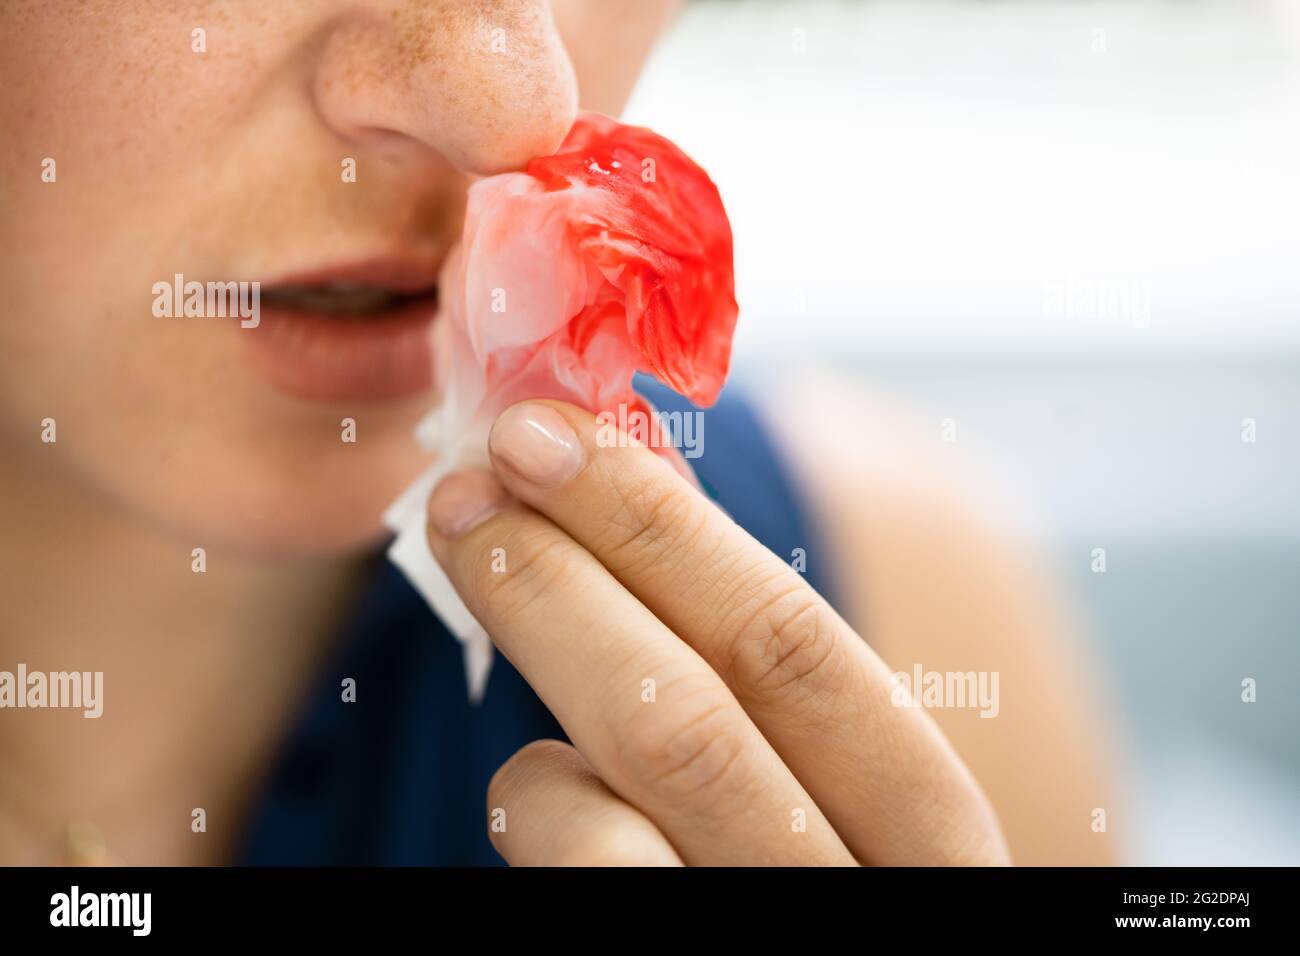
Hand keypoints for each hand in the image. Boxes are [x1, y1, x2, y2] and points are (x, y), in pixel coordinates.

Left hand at [425, 400, 1009, 865]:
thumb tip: (634, 506)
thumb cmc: (819, 875)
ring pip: (617, 818)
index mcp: (929, 830)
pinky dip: (537, 813)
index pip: (793, 644)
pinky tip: (540, 800)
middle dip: (562, 577)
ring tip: (512, 679)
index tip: (547, 436)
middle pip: (691, 714)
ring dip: (538, 721)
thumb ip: (772, 690)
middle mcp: (862, 901)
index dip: (658, 527)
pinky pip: (577, 886)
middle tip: (470, 489)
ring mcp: (758, 944)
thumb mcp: (843, 795)